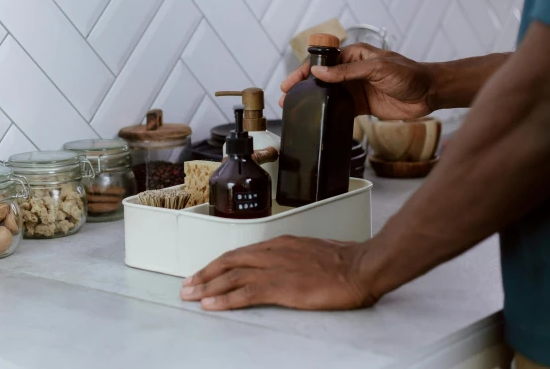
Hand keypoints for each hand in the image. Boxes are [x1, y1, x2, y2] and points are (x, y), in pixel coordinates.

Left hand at [179, 235, 377, 310]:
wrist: (361, 266)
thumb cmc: (344, 260)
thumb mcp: (312, 252)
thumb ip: (293, 258)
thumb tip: (283, 267)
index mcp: (280, 244)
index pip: (240, 253)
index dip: (219, 264)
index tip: (204, 272)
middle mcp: (272, 253)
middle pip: (229, 261)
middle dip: (205, 274)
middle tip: (187, 286)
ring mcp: (275, 269)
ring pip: (231, 276)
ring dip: (207, 286)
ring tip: (191, 296)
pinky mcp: (281, 287)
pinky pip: (246, 293)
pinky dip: (225, 299)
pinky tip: (211, 305)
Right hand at [279, 43, 434, 119]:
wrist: (429, 93)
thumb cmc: (408, 74)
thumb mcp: (377, 68)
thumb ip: (347, 71)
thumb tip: (319, 73)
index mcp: (354, 55)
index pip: (323, 62)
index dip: (305, 72)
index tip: (290, 83)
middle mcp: (352, 71)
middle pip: (322, 79)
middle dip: (303, 87)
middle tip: (286, 99)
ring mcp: (356, 88)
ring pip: (328, 95)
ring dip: (313, 102)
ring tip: (296, 111)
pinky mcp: (362, 105)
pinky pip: (340, 109)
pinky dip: (328, 113)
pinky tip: (317, 119)